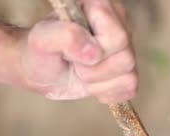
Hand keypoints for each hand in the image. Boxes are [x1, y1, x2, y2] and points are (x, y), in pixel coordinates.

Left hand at [19, 0, 137, 103]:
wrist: (39, 71)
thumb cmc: (40, 51)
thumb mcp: (41, 40)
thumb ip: (65, 37)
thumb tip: (94, 53)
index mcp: (101, 7)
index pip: (116, 36)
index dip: (93, 51)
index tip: (70, 49)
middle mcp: (119, 25)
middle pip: (126, 58)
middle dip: (93, 70)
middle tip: (74, 63)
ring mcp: (125, 49)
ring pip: (129, 75)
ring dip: (98, 82)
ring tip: (81, 73)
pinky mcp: (126, 71)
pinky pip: (130, 88)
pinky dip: (106, 92)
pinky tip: (92, 84)